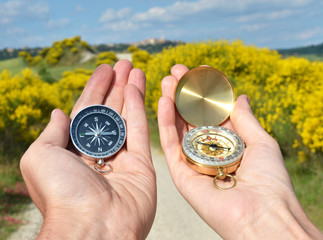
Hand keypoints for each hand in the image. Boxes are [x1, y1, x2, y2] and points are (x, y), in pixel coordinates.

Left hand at [20, 60, 155, 238]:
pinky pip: (140, 131)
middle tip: (123, 62)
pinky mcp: (142, 165)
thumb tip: (59, 112)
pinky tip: (138, 87)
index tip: (104, 69)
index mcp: (73, 150)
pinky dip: (139, 108)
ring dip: (130, 91)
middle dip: (115, 86)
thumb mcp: (40, 157)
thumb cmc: (61, 193)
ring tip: (135, 68)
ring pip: (127, 117)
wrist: (93, 227)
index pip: (86, 111)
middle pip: (109, 111)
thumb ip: (51, 132)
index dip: (95, 88)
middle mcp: (98, 152)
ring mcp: (122, 159)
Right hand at [158, 65, 322, 238]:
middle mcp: (210, 153)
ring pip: (178, 128)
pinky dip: (165, 123)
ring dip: (172, 102)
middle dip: (185, 93)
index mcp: (229, 145)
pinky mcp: (181, 174)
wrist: (263, 215)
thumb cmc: (270, 181)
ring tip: (167, 79)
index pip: (213, 113)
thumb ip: (245, 119)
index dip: (206, 91)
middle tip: (177, 70)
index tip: (200, 70)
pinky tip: (164, 100)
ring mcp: (194, 163)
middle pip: (193, 118)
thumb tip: (240, 96)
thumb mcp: (262, 142)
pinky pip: (170, 145)